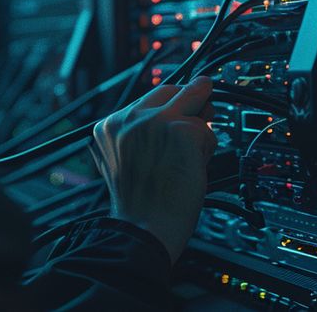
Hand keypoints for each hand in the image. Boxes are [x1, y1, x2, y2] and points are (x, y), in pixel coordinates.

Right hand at [90, 76, 216, 262]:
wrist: (144, 228)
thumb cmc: (139, 204)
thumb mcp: (124, 160)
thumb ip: (142, 134)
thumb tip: (177, 113)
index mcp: (110, 125)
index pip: (149, 97)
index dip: (172, 100)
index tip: (186, 96)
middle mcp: (131, 118)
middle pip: (172, 89)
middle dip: (191, 99)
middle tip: (204, 111)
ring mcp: (157, 121)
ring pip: (193, 109)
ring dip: (199, 133)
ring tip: (185, 162)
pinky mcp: (182, 129)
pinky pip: (207, 131)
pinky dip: (206, 150)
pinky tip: (192, 168)